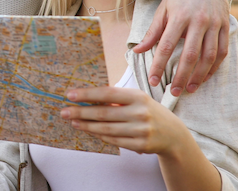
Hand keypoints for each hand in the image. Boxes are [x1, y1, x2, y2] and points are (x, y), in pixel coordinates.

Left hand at [61, 87, 187, 155]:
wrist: (173, 133)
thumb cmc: (148, 111)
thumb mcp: (136, 99)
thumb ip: (115, 98)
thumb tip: (85, 97)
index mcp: (138, 96)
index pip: (107, 94)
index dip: (87, 94)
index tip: (70, 95)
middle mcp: (140, 112)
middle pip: (103, 113)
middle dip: (80, 112)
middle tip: (64, 112)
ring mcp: (141, 130)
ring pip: (106, 129)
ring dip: (86, 125)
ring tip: (73, 122)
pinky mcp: (141, 145)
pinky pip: (114, 140)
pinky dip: (100, 136)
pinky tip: (89, 130)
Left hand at [133, 0, 228, 95]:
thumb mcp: (162, 10)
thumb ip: (152, 32)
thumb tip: (137, 51)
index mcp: (179, 17)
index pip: (166, 46)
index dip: (159, 66)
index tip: (153, 81)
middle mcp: (199, 22)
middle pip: (190, 55)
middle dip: (181, 76)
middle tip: (174, 92)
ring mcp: (214, 25)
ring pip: (209, 56)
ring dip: (199, 76)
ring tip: (189, 89)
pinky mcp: (225, 27)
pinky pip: (222, 51)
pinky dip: (214, 67)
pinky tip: (204, 77)